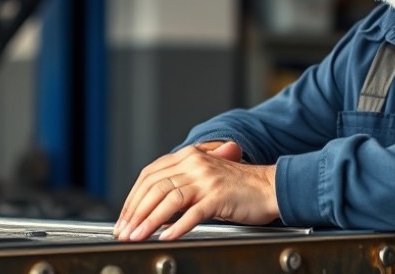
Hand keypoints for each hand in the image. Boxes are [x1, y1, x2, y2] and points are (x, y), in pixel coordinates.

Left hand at [113, 141, 279, 241]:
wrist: (270, 187)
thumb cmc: (240, 188)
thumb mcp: (205, 180)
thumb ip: (181, 187)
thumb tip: (152, 210)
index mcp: (189, 157)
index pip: (150, 175)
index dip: (132, 197)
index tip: (124, 218)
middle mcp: (196, 164)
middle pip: (155, 186)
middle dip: (135, 212)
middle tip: (124, 232)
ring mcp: (208, 179)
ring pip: (169, 199)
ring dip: (148, 221)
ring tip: (137, 237)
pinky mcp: (220, 195)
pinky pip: (193, 213)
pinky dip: (177, 227)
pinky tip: (166, 237)